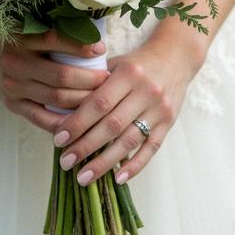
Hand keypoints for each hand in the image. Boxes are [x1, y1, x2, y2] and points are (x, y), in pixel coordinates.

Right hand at [0, 28, 111, 133]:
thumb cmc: (13, 34)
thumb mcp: (27, 24)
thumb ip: (54, 29)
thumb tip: (93, 37)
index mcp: (20, 38)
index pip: (56, 41)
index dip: (82, 47)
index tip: (102, 48)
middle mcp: (15, 63)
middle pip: (61, 76)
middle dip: (90, 80)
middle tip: (108, 79)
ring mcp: (12, 87)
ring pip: (55, 99)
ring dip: (82, 101)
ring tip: (101, 99)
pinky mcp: (12, 104)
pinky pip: (42, 118)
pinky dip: (63, 121)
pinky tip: (80, 120)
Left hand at [50, 31, 202, 185]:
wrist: (175, 57)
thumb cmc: (137, 63)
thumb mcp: (116, 64)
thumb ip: (96, 84)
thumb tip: (65, 112)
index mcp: (128, 73)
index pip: (99, 103)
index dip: (78, 122)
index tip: (59, 139)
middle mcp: (145, 91)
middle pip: (112, 125)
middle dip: (86, 146)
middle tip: (66, 162)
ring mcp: (159, 109)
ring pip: (129, 141)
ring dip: (105, 162)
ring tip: (84, 177)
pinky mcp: (169, 123)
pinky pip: (151, 148)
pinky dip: (134, 165)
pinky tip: (117, 178)